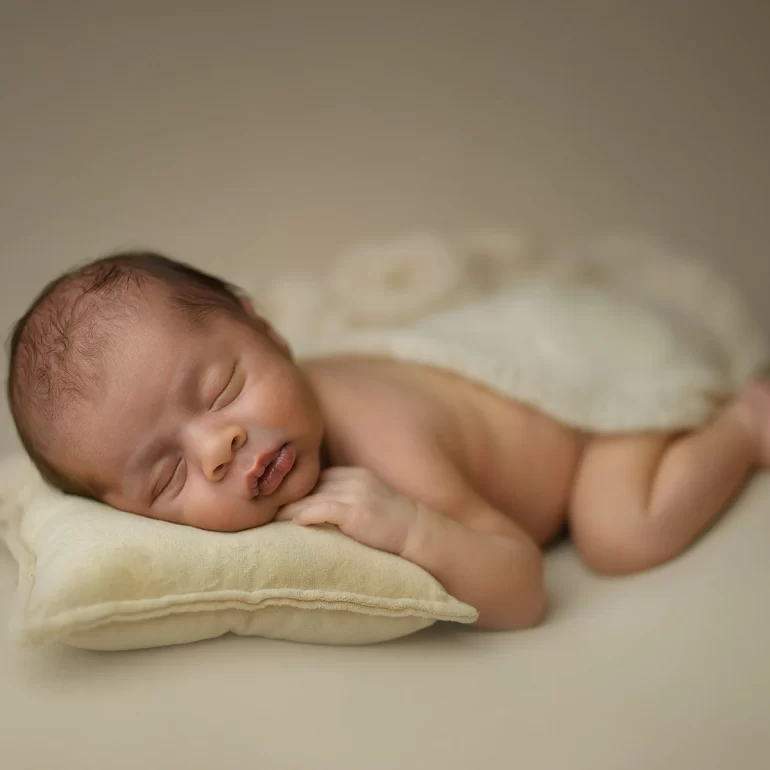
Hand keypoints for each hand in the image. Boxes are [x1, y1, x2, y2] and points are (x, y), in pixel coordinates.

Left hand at [276, 467, 419, 554]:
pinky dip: (305, 515)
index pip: (316, 477)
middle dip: (287, 497)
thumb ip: (345, 498)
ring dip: (289, 508)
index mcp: (354, 473)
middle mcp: (353, 478)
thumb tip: (315, 509)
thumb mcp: (368, 500)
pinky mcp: (356, 511)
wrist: (418, 532)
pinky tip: (294, 523)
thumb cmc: (392, 523)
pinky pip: (322, 509)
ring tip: (270, 518)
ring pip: (312, 497)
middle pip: (310, 485)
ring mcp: (355, 493)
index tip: (276, 499)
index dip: (296, 489)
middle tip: (264, 508)